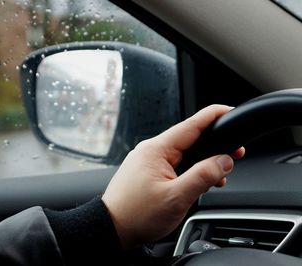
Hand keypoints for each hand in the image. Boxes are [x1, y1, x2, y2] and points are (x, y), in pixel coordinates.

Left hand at [102, 105, 244, 248]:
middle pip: (188, 139)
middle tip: (235, 152)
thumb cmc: (136, 214)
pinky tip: (198, 182)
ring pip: (182, 154)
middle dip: (213, 144)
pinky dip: (189, 170)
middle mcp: (150, 151)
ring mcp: (147, 161)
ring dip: (202, 162)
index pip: (190, 125)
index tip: (229, 110)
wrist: (112, 228)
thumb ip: (202, 177)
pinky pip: (173, 164)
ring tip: (219, 175)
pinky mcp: (146, 171)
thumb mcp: (176, 197)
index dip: (213, 116)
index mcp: (156, 150)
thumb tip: (223, 161)